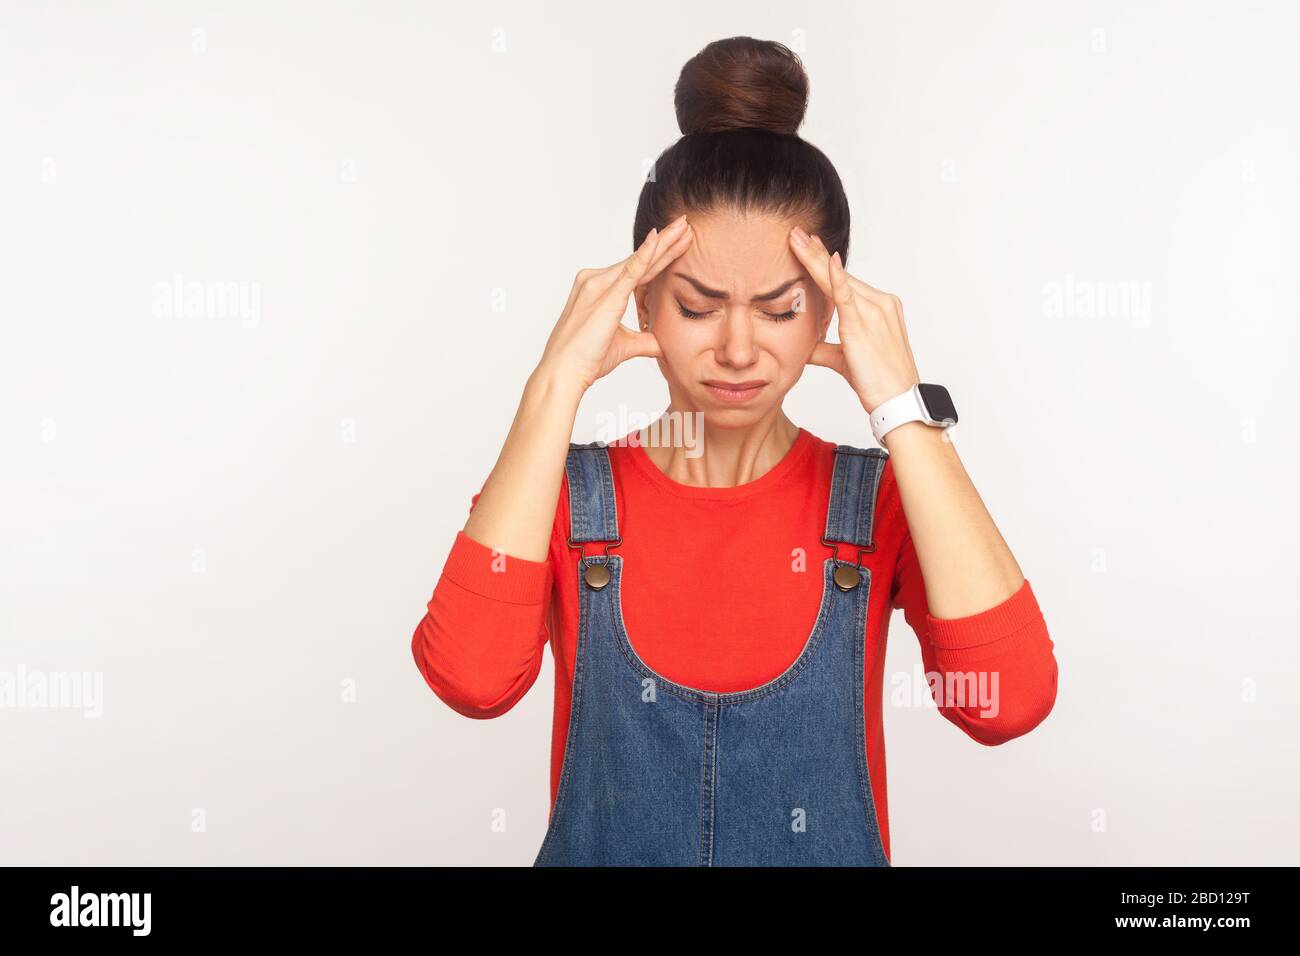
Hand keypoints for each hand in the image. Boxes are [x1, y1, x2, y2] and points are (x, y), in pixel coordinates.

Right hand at [536, 214, 694, 391]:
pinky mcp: (606, 296)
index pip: (637, 269)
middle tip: (686, 224)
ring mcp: (598, 285)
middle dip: (666, 242)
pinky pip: (630, 271)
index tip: (679, 242)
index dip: (659, 256)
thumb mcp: (623, 346)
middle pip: (639, 260)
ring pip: (639, 260)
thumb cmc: (586, 360)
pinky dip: (646, 254)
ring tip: (685, 227)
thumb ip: (644, 341)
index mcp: (599, 290)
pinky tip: (659, 239)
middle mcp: (596, 281)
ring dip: (665, 243)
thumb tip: (663, 344)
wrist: (564, 372)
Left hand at [787, 226, 920, 412]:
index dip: (824, 263)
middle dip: (815, 253)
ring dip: (815, 258)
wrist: (898, 399)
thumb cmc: (879, 383)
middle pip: (840, 274)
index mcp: (879, 308)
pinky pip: (847, 296)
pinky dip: (836, 277)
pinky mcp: (864, 325)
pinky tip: (827, 260)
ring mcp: (874, 311)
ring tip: (796, 239)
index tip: (810, 246)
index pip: (846, 281)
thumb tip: (805, 347)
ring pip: (838, 279)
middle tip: (796, 232)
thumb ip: (825, 350)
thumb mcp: (846, 360)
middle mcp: (880, 303)